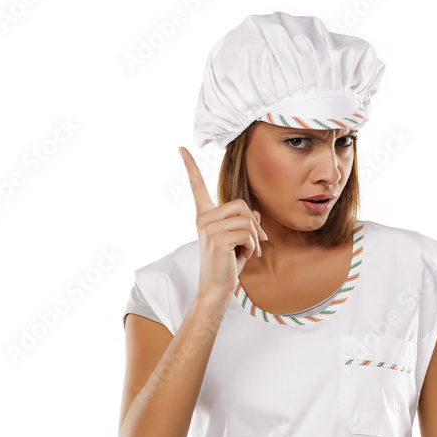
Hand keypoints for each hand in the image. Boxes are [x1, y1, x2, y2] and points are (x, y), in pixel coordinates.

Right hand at [178, 146, 267, 299]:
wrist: (217, 288)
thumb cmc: (227, 265)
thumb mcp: (238, 240)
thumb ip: (244, 223)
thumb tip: (253, 213)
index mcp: (204, 216)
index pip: (196, 187)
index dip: (190, 167)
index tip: (181, 148)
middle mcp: (203, 219)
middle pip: (241, 205)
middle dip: (254, 225)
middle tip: (256, 243)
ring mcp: (208, 228)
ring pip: (246, 219)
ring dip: (255, 238)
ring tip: (249, 252)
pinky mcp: (217, 238)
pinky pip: (246, 232)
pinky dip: (253, 245)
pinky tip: (245, 256)